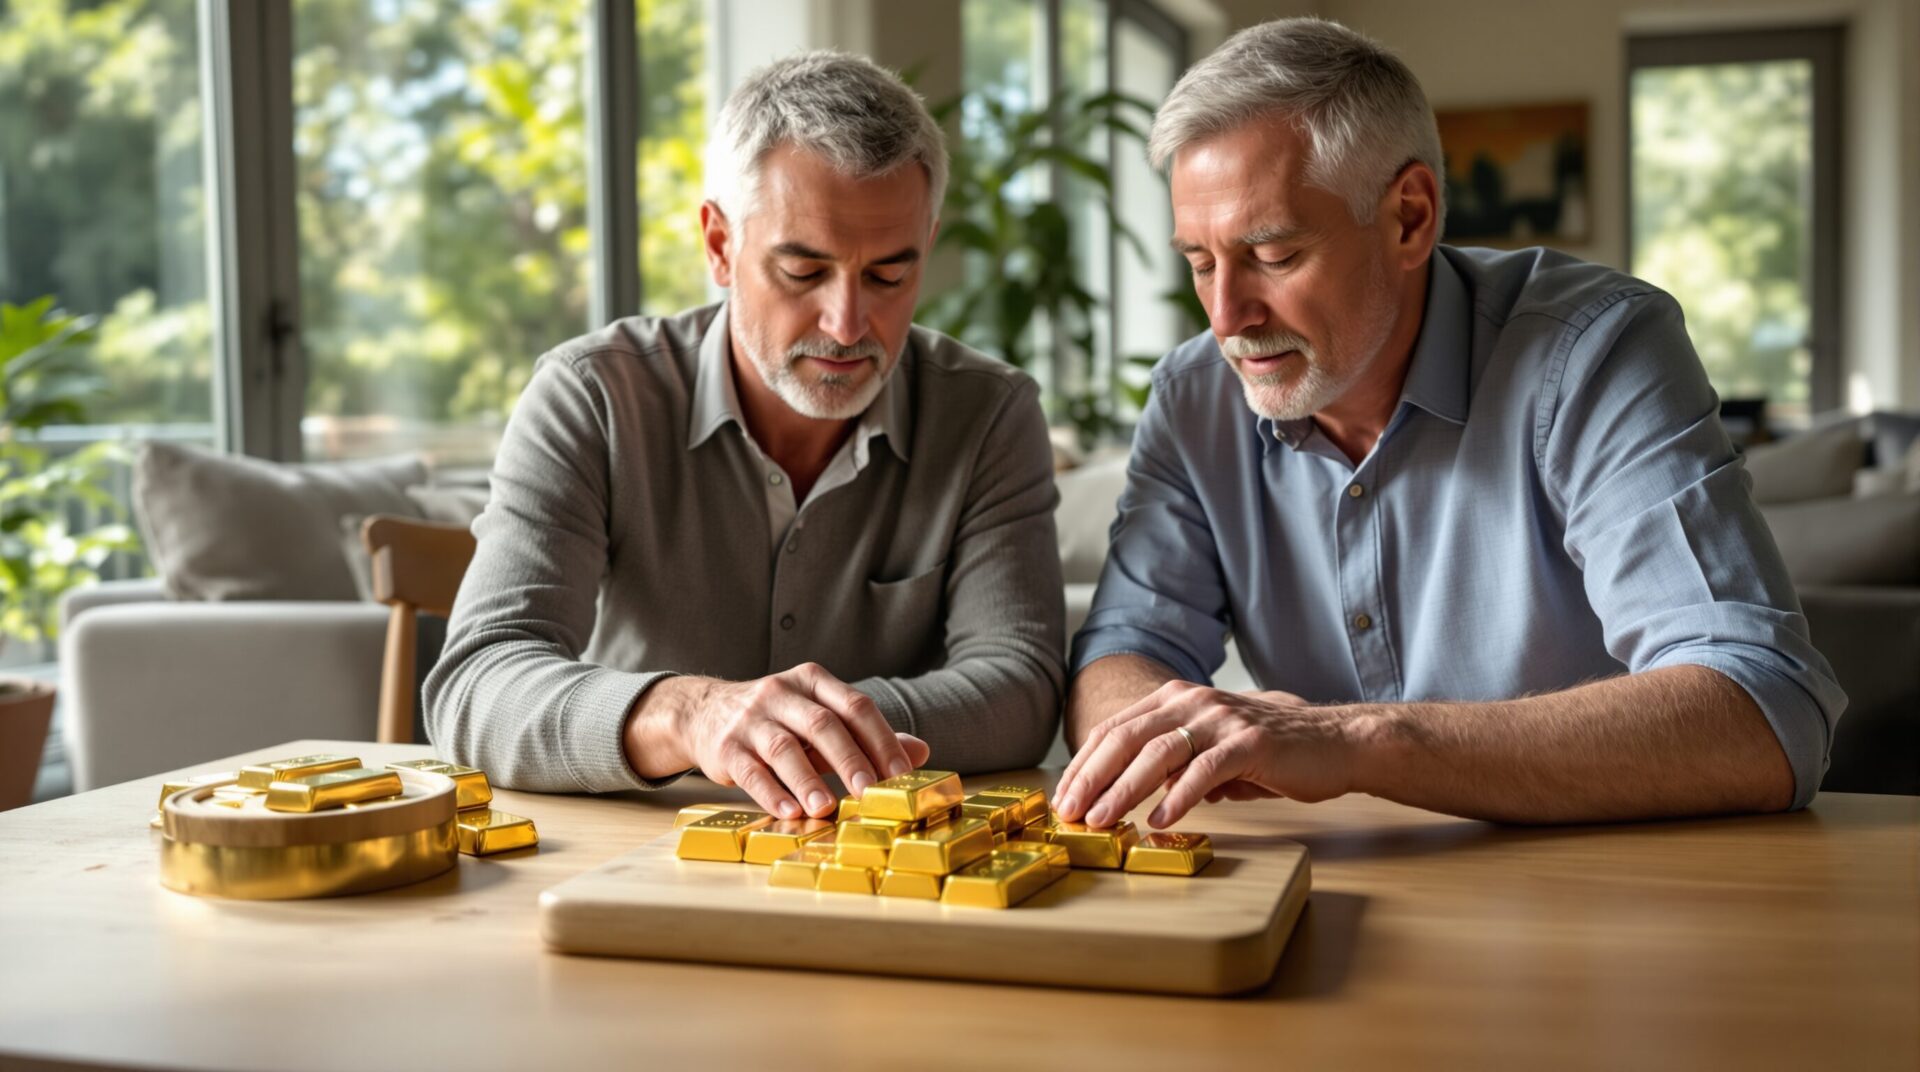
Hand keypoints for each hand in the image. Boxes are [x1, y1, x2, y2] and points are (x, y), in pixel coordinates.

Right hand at [635, 663, 929, 818]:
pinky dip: (771, 793)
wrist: (703, 713)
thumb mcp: (820, 717)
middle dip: (850, 760)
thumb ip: (866, 735)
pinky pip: (751, 771)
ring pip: (783, 748)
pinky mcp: (725, 747)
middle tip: (872, 793)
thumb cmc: (777, 720)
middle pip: (823, 724)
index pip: (854, 705)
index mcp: (812, 681)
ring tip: (828, 808)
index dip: (881, 739)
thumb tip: (920, 752)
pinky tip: (790, 812)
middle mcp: (780, 693)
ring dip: (808, 780)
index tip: (902, 774)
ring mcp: (750, 719)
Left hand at [1053, 681, 1356, 828]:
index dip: (1084, 764)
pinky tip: (1160, 821)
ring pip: (1158, 753)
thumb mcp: (1209, 750)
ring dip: (1124, 790)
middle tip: (1070, 813)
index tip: (1064, 798)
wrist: (1333, 742)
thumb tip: (1131, 793)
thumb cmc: (1268, 751)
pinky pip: (1205, 770)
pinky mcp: (1250, 743)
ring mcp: (1221, 719)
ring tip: (1103, 820)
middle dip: (1091, 777)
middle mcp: (1192, 701)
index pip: (1114, 730)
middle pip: (1126, 739)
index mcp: (1175, 699)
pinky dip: (1179, 797)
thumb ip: (1171, 763)